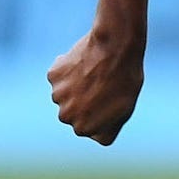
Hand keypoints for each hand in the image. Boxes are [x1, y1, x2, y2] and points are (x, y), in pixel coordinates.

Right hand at [48, 27, 145, 145]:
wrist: (115, 47)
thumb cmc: (125, 80)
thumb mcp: (124, 111)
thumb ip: (105, 126)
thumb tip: (94, 131)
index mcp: (83, 129)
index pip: (91, 126)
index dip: (103, 112)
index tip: (111, 99)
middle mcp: (65, 117)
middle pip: (76, 110)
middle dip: (85, 100)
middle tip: (102, 85)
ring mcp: (57, 96)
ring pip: (67, 93)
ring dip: (77, 85)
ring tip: (95, 73)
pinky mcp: (53, 76)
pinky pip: (61, 76)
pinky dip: (69, 70)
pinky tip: (85, 62)